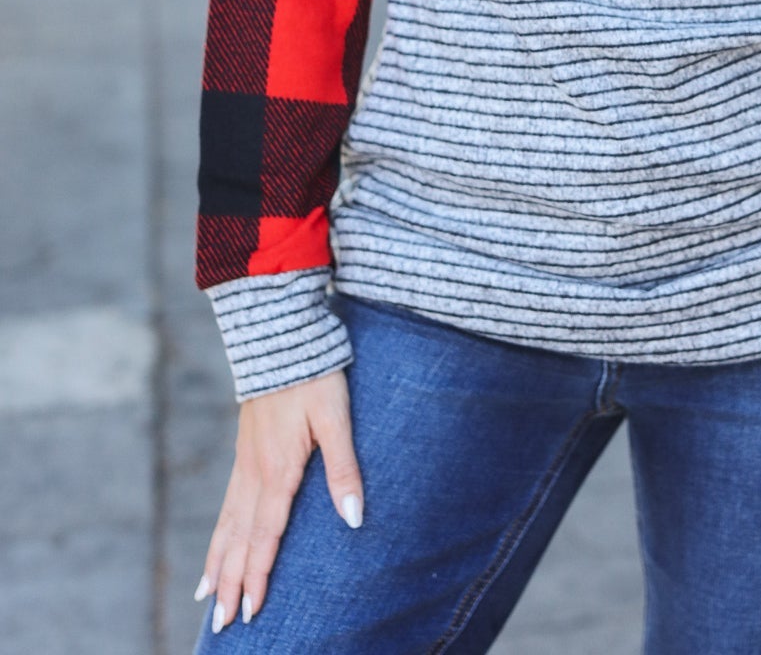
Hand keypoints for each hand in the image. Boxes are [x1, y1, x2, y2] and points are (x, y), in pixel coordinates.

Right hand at [194, 368, 362, 630]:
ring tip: (207, 599)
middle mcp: (255, 471)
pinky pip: (227, 502)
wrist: (281, 335)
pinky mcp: (245, 450)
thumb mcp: (337, 418)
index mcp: (278, 469)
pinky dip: (219, 532)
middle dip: (231, 582)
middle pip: (240, 538)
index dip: (258, 574)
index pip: (266, 534)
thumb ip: (344, 469)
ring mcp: (246, 461)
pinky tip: (218, 545)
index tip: (250, 611)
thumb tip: (354, 519)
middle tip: (223, 624)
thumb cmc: (315, 375)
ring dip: (219, 562)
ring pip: (228, 523)